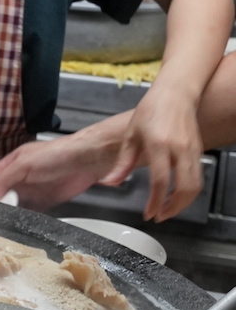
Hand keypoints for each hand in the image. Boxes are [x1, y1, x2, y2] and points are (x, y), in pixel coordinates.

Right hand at [0, 118, 127, 209]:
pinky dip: (25, 219)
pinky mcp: (46, 202)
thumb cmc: (57, 153)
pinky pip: (31, 213)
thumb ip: (4, 179)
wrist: (88, 160)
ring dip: (9, 213)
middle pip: (2, 194)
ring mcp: (33, 190)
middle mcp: (21, 177)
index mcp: (13, 163)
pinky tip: (19, 224)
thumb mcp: (24, 163)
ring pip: (15, 205)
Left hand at [102, 72, 203, 221]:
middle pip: (184, 188)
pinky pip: (198, 177)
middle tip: (160, 216)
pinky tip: (177, 196)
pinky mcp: (199, 151)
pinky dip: (189, 192)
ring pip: (196, 186)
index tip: (148, 213)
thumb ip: (122, 163)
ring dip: (183, 203)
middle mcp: (179, 149)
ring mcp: (192, 150)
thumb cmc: (152, 110)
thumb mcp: (131, 135)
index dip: (155, 202)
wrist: (175, 93)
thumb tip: (111, 182)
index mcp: (159, 144)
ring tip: (167, 210)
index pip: (160, 181)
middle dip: (173, 208)